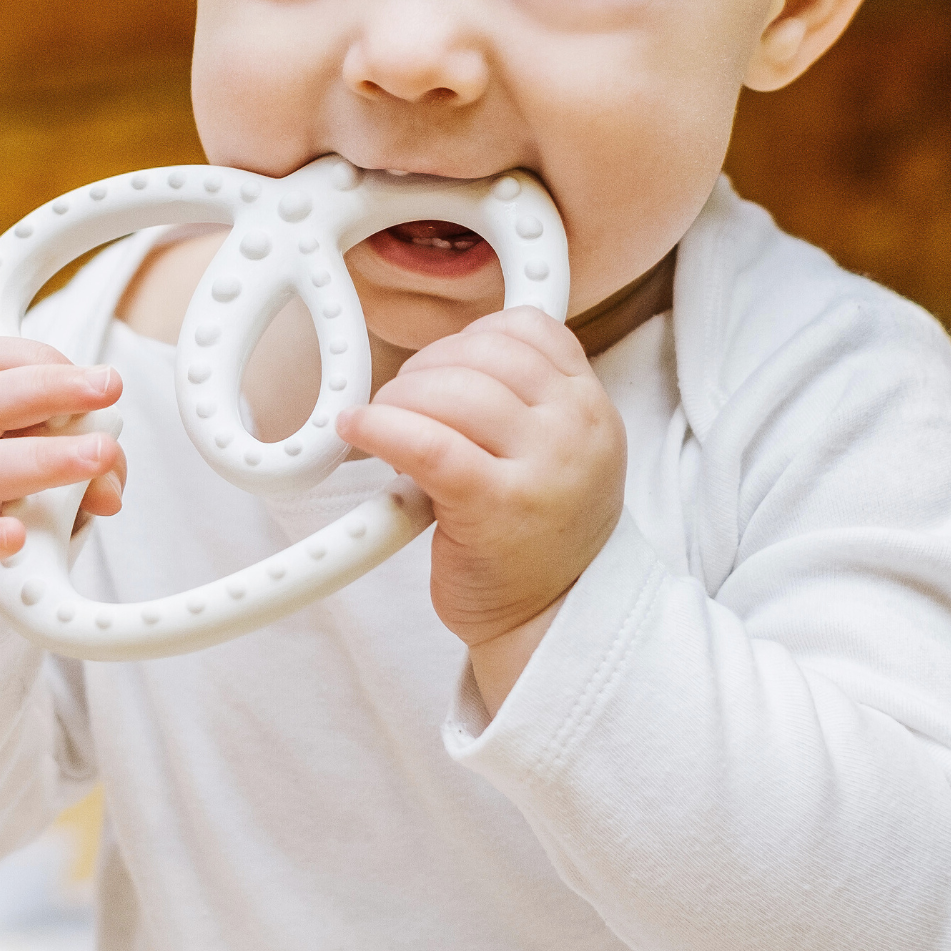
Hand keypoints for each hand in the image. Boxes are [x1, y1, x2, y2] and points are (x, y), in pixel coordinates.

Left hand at [335, 307, 624, 713]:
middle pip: (482, 353)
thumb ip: (526, 401)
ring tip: (383, 425)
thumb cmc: (541, 538)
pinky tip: (359, 430)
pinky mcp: (495, 506)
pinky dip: (380, 428)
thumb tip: (447, 357)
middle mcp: (575, 429)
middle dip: (425, 368)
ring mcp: (541, 467)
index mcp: (591, 407)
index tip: (442, 365)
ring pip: (450, 390)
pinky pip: (425, 442)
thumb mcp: (564, 454)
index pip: (529, 328)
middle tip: (402, 402)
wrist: (553, 621)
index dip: (470, 336)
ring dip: (398, 398)